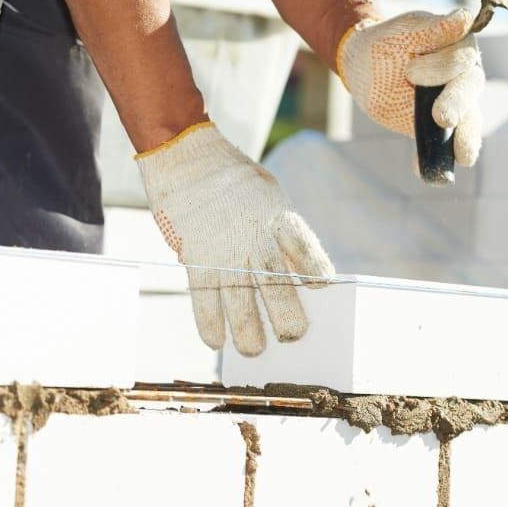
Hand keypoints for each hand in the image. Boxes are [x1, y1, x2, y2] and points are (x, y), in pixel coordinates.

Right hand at [136, 122, 333, 356]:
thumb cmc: (233, 181)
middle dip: (288, 319)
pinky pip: (204, 299)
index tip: (321, 289)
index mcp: (278, 217)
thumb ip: (280, 231)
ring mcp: (224, 250)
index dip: (317, 275)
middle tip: (292, 336)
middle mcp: (255, 238)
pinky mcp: (195, 257)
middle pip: (278, 287)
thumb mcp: (269, 195)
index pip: (306, 252)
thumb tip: (294, 271)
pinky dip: (210, 323)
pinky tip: (215, 341)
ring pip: (242, 302)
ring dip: (249, 333)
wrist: (186, 155)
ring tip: (254, 350)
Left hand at [338, 8, 484, 165]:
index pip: (463, 59)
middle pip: (469, 91)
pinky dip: (434, 159)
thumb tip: (463, 19)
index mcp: (458, 48)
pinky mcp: (436, 127)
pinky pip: (441, 145)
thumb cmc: (384, 42)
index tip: (411, 72)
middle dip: (457, 105)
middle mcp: (463, 77)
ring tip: (462, 157)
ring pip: (468, 121)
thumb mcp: (401, 30)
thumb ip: (430, 29)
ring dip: (464, 139)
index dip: (442, 67)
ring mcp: (452, 103)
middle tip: (441, 117)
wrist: (362, 64)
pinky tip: (423, 171)